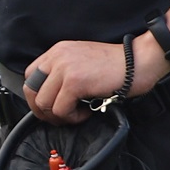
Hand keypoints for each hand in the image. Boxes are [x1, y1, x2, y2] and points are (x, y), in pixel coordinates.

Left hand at [21, 34, 166, 120]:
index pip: (30, 76)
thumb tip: (50, 96)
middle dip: (42, 110)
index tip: (49, 107)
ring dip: (60, 115)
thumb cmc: (117, 65)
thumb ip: (64, 72)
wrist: (139, 61)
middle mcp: (58, 57)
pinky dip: (73, 117)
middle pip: (31, 91)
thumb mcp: (82, 60)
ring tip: (78, 113)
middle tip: (60, 117)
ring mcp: (65, 69)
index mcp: (58, 51)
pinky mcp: (75, 83)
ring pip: (44, 104)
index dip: (36, 95)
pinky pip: (61, 110)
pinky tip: (87, 111)